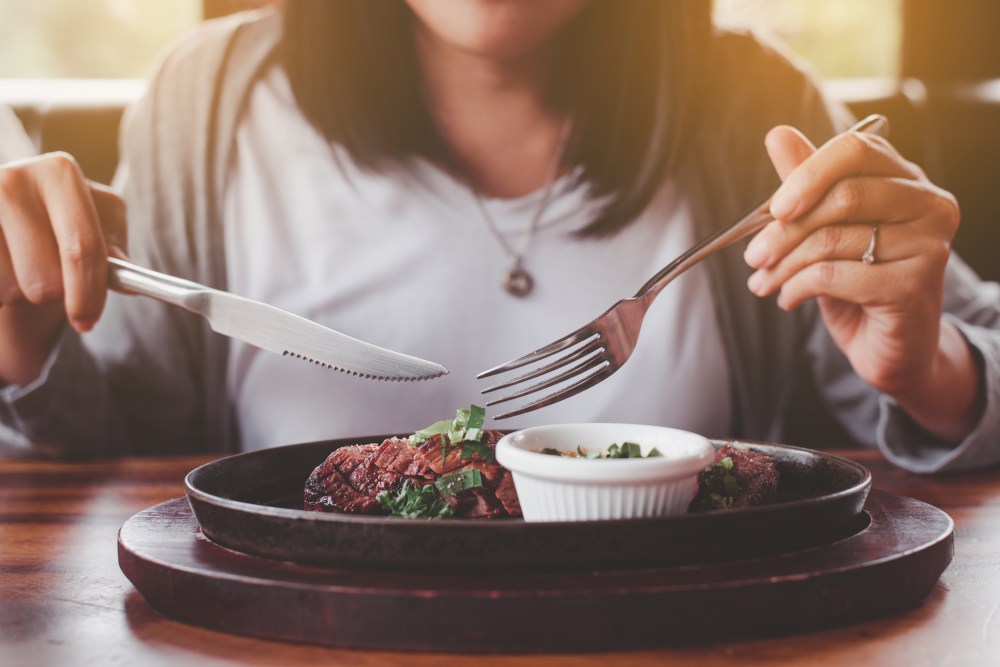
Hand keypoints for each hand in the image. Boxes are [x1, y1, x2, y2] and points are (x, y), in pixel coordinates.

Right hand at [0, 152, 125, 385]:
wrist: (11, 231)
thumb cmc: (60, 232)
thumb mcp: (99, 232)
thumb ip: (114, 255)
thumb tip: (130, 285)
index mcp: (59, 172)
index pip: (82, 248)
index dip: (88, 293)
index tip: (88, 321)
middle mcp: (12, 179)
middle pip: (46, 279)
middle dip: (54, 295)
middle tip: (51, 285)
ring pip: (12, 289)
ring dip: (19, 293)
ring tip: (20, 268)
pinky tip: (3, 269)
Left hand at [743, 125, 980, 440]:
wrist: (892, 348)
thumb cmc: (856, 283)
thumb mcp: (826, 230)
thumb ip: (806, 184)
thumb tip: (778, 135)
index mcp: (907, 179)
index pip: (857, 149)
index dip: (807, 173)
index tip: (773, 208)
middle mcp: (928, 204)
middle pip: (843, 195)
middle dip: (785, 229)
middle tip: (754, 257)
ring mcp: (928, 244)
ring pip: (833, 239)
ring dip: (783, 265)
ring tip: (764, 282)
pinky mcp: (915, 285)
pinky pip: (835, 275)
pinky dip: (798, 287)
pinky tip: (788, 298)